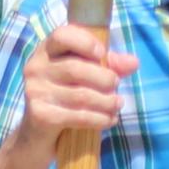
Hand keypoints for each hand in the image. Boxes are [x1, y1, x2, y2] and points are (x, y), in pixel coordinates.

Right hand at [16, 18, 131, 152]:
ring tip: (118, 104)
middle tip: (116, 85)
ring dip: (106, 101)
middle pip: (75, 68)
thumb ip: (108, 64)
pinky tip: (109, 119)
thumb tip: (133, 62)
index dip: (85, 41)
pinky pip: (77, 116)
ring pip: (80, 95)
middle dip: (104, 78)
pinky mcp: (40, 115)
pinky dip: (99, 118)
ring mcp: (35, 92)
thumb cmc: (65, 95)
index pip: (62, 35)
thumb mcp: (84, 74)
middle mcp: (35, 67)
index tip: (102, 53)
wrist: (37, 133)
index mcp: (46, 50)